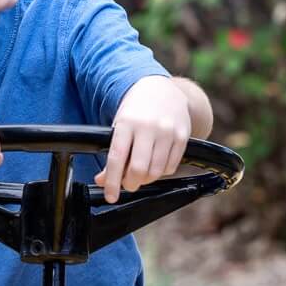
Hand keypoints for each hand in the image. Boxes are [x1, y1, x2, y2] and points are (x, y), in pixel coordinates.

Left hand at [96, 76, 190, 203]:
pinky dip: (162, 172)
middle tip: (128, 183)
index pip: (117, 158)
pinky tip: (156, 162)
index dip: (113, 181)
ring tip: (142, 173)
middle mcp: (148, 127)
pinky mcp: (182, 136)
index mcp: (127, 123)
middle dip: (131, 183)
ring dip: (147, 179)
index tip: (111, 195)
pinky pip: (172, 167)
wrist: (161, 89)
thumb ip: (114, 155)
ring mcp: (168, 131)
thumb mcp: (119, 127)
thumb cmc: (136, 111)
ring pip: (157, 171)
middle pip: (139, 169)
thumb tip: (102, 181)